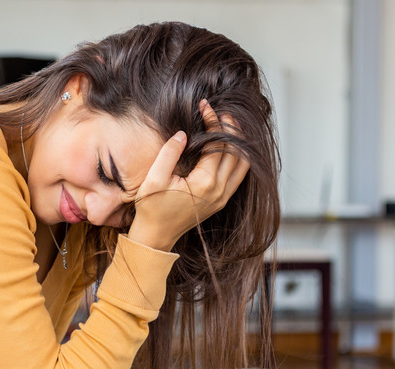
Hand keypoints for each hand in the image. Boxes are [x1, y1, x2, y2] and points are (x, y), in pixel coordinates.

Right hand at [125, 100, 249, 251]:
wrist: (155, 235)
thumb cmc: (151, 208)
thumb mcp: (154, 179)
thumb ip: (169, 154)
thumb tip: (183, 134)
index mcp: (205, 183)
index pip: (218, 144)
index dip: (213, 122)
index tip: (205, 107)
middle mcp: (219, 191)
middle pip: (236, 152)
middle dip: (231, 128)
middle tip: (222, 112)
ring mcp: (222, 197)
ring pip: (243, 164)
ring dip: (239, 143)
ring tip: (229, 126)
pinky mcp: (220, 201)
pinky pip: (239, 175)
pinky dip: (239, 158)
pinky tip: (229, 147)